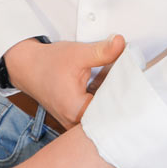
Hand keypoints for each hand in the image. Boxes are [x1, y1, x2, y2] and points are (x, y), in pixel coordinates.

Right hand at [3, 34, 124, 129]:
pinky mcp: (75, 117)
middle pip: (109, 116)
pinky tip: (109, 85)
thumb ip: (102, 51)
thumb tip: (122, 44)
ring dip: (112, 98)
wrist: (27, 66)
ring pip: (102, 115)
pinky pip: (95, 112)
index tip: (138, 83)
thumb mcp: (78, 54)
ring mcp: (74, 123)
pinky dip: (103, 99)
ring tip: (123, 81)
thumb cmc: (49, 62)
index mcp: (76, 112)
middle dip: (122, 98)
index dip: (127, 97)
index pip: (112, 111)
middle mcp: (75, 123)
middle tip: (134, 80)